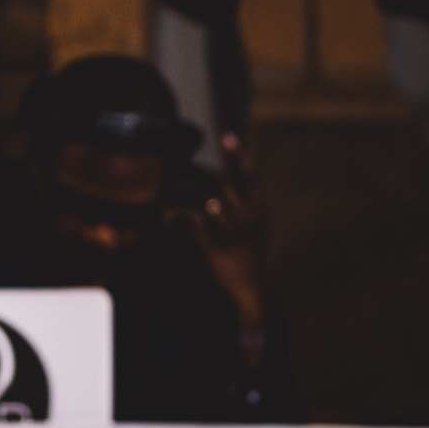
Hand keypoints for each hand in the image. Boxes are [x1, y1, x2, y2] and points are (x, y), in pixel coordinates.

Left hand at [176, 172, 267, 333]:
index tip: (227, 137)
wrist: (250, 290)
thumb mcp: (254, 224)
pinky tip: (169, 218)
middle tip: (186, 167)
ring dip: (186, 192)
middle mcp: (247, 220)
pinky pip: (192, 228)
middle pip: (222, 185)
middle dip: (201, 172)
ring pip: (207, 203)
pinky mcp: (213, 252)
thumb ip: (240, 200)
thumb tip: (217, 173)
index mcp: (259, 211)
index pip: (250, 178)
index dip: (238, 157)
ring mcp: (231, 236)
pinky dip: (178, 219)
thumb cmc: (248, 252)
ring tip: (173, 190)